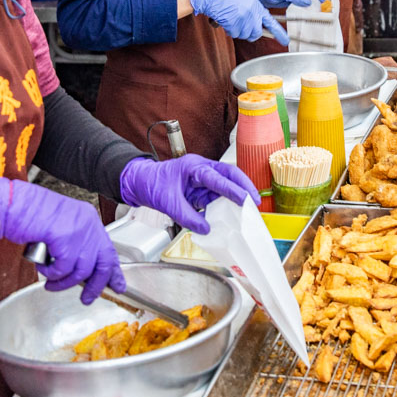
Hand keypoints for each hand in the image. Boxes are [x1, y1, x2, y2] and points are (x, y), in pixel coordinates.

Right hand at [0, 177, 122, 303]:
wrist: (13, 203)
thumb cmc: (29, 213)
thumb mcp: (60, 225)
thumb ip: (73, 243)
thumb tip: (81, 270)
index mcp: (88, 218)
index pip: (108, 249)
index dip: (113, 271)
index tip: (117, 285)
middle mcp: (88, 223)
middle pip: (103, 263)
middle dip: (95, 285)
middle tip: (87, 298)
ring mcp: (78, 230)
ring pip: (81, 270)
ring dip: (65, 282)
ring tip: (51, 283)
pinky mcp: (65, 238)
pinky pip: (63, 268)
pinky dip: (51, 273)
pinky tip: (42, 267)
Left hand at [119, 155, 259, 233]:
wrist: (140, 183)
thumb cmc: (151, 184)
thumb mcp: (168, 203)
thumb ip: (187, 217)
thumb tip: (205, 228)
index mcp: (193, 167)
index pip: (217, 177)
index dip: (233, 189)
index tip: (246, 200)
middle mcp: (201, 169)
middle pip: (229, 174)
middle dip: (244, 186)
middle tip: (256, 201)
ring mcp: (201, 178)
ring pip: (225, 184)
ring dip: (237, 196)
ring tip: (248, 210)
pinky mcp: (200, 189)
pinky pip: (217, 195)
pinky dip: (225, 204)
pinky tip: (231, 214)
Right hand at [187, 0, 287, 44]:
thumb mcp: (244, 0)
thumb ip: (252, 12)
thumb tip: (256, 29)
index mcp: (256, 5)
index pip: (270, 21)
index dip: (278, 32)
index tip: (286, 41)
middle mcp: (252, 11)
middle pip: (256, 33)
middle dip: (249, 34)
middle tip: (240, 27)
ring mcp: (244, 17)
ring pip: (244, 35)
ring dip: (236, 31)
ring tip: (230, 19)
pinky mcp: (235, 22)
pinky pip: (234, 34)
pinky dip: (229, 30)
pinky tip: (225, 20)